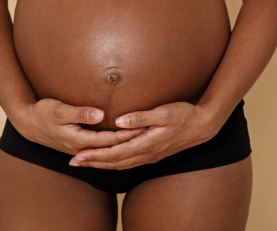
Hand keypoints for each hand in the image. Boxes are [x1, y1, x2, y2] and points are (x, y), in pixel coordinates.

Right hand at [12, 98, 142, 155]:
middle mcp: (81, 147)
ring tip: (142, 138)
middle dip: (130, 141)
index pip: (109, 140)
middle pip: (111, 148)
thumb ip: (80, 113)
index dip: (127, 134)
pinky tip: (123, 144)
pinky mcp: (79, 145)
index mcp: (78, 140)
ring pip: (107, 151)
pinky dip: (113, 147)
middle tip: (150, 134)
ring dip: (124, 146)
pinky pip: (100, 149)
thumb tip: (100, 115)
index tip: (143, 128)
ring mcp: (80, 148)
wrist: (27, 123)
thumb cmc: (43, 113)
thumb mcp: (59, 110)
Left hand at [69, 101, 220, 169]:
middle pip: (114, 162)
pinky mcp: (153, 153)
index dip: (95, 155)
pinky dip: (114, 163)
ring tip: (86, 163)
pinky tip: (109, 161)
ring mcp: (149, 155)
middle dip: (93, 162)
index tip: (78, 153)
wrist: (203, 126)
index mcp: (146, 144)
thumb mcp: (164, 112)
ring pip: (120, 165)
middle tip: (73, 162)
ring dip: (101, 164)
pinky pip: (129, 163)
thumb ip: (141, 117)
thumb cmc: (184, 115)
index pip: (114, 153)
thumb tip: (118, 121)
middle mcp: (146, 153)